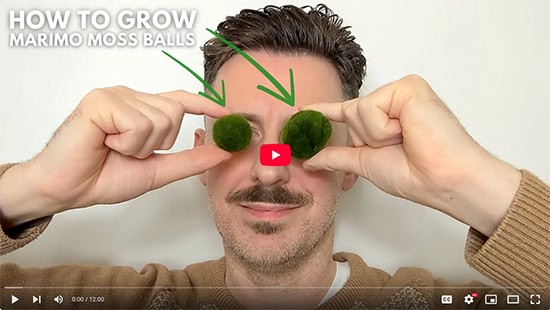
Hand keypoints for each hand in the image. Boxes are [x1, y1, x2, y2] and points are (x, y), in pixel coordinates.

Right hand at [0, 86, 230, 226]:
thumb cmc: (104, 177)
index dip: (205, 104)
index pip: (180, 99)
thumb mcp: (157, 170)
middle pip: (174, 112)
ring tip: (114, 149)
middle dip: (158, 143)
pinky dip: (128, 143)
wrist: (68, 190)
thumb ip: (189, 160)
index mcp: (141, 108)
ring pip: (159, 118)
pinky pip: (138, 123)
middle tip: (129, 152)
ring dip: (141, 146)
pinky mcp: (101, 101)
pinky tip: (106, 144)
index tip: (229, 113)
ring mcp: (115, 95)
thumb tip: (223, 152)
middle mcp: (129, 96)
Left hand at [302, 75, 520, 235]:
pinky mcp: (408, 87)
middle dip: (364, 140)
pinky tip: (407, 132)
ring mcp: (401, 92)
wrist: (442, 179)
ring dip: (376, 136)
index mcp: (386, 117)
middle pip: (350, 113)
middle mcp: (393, 101)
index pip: (348, 113)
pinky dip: (383, 129)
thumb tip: (310, 160)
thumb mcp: (366, 164)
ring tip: (405, 140)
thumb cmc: (415, 175)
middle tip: (395, 148)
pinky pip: (371, 107)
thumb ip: (338, 158)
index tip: (302, 112)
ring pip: (357, 111)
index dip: (325, 113)